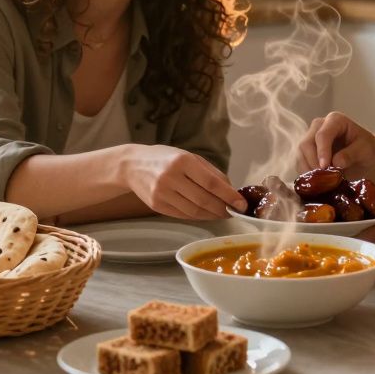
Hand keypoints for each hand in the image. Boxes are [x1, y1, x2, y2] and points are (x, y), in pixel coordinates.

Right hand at [121, 145, 246, 219]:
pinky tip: (206, 213)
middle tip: (235, 211)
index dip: (229, 196)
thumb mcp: (189, 157)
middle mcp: (171, 178)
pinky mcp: (157, 206)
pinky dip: (199, 216)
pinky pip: (183, 215)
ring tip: (223, 213)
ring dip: (212, 215)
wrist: (132, 165)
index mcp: (183, 161)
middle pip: (204, 200)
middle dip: (223, 209)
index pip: (211, 183)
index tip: (242, 204)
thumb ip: (211, 173)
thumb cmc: (165, 158)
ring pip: (194, 212)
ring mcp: (162, 194)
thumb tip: (232, 191)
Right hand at [297, 111, 374, 176]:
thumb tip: (336, 163)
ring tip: (322, 182)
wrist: (364, 158)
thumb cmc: (367, 150)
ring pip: (300, 155)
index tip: (325, 167)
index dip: (322, 151)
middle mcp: (319, 127)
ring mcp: (311, 139)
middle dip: (313, 162)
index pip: (322, 135)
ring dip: (308, 170)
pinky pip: (300, 164)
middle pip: (306, 144)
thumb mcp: (366, 150)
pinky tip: (318, 183)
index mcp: (335, 120)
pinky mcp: (306, 153)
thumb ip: (352, 154)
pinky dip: (307, 175)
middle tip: (323, 178)